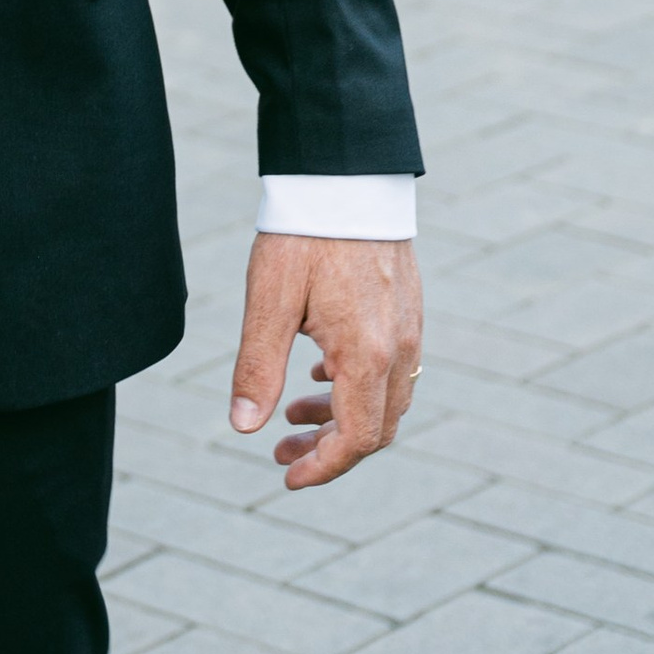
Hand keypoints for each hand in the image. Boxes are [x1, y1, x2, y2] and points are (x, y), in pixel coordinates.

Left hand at [230, 234, 423, 488]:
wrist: (345, 176)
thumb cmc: (302, 233)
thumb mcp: (269, 301)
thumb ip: (258, 368)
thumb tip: (243, 428)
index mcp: (366, 354)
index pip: (356, 440)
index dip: (323, 469)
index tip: (286, 478)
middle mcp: (398, 349)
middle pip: (376, 429)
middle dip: (329, 450)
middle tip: (281, 451)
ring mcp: (409, 330)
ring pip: (386, 401)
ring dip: (342, 419)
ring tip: (293, 415)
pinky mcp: (407, 310)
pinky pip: (391, 370)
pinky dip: (356, 387)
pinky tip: (319, 372)